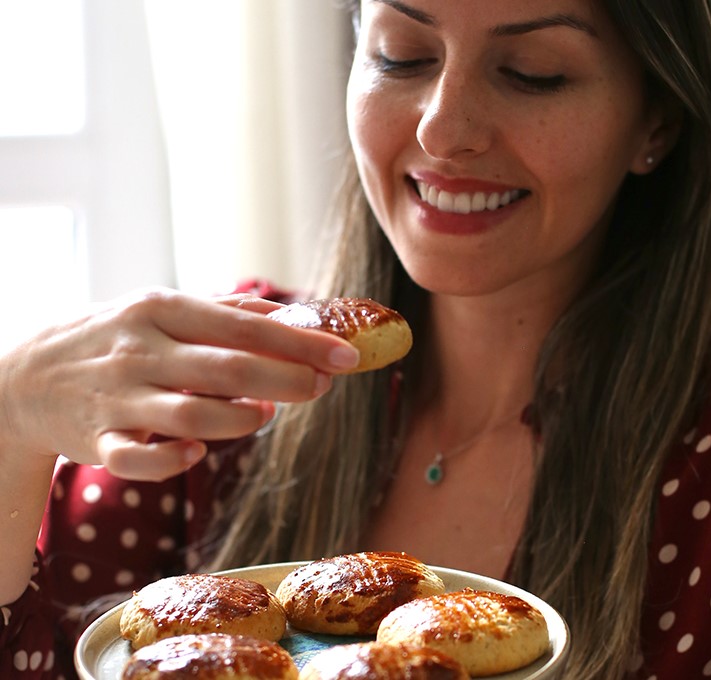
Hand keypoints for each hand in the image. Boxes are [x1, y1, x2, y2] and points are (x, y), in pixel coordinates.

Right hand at [0, 288, 359, 480]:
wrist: (24, 374)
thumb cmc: (118, 337)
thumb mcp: (165, 308)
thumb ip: (230, 311)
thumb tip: (298, 315)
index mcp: (162, 310)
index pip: (245, 326)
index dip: (301, 343)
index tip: (347, 355)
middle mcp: (141, 351)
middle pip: (228, 370)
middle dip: (287, 379)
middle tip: (323, 386)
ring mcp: (117, 398)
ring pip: (189, 415)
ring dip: (240, 419)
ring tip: (264, 412)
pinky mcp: (98, 442)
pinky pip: (136, 459)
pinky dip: (171, 461)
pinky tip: (198, 453)